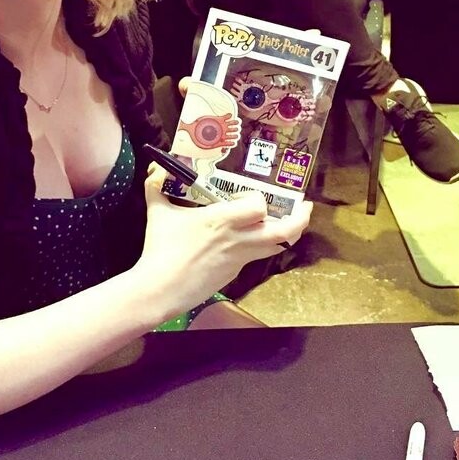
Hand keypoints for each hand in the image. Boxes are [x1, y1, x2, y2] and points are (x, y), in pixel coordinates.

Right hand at [137, 166, 311, 317]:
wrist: (161, 288)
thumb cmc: (161, 248)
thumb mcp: (158, 212)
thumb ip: (156, 187)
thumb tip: (154, 170)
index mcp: (221, 219)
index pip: (259, 206)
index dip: (262, 200)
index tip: (256, 196)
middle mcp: (238, 238)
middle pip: (283, 231)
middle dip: (300, 219)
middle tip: (304, 207)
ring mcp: (239, 258)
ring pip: (276, 247)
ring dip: (288, 234)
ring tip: (291, 223)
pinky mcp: (235, 272)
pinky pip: (257, 256)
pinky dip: (263, 246)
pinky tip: (255, 240)